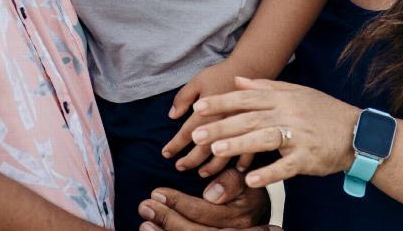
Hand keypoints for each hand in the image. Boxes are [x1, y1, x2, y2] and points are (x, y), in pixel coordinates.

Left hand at [137, 168, 272, 230]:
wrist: (257, 215)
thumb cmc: (248, 192)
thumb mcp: (245, 180)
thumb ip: (231, 181)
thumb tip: (210, 194)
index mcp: (239, 217)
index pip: (203, 213)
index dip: (178, 204)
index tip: (157, 192)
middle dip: (167, 220)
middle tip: (145, 206)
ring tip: (145, 223)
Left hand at [164, 61, 254, 177]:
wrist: (249, 66)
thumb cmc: (220, 74)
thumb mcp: (197, 81)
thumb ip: (183, 98)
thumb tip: (172, 116)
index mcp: (207, 110)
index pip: (187, 133)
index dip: (175, 145)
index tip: (166, 154)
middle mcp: (223, 121)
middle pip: (205, 147)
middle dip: (191, 160)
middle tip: (179, 167)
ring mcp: (240, 127)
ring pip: (226, 154)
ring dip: (213, 166)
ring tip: (202, 173)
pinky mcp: (255, 128)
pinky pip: (250, 152)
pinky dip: (242, 163)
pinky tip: (236, 170)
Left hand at [190, 76, 357, 187]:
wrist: (358, 132)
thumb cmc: (323, 111)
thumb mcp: (296, 92)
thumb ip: (266, 86)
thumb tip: (237, 79)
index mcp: (283, 98)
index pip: (246, 99)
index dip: (221, 103)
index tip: (198, 108)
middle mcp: (289, 114)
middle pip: (249, 119)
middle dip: (221, 126)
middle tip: (196, 134)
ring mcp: (299, 136)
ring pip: (264, 139)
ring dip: (239, 145)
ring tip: (216, 151)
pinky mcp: (308, 158)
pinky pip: (286, 166)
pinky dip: (268, 173)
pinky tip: (249, 180)